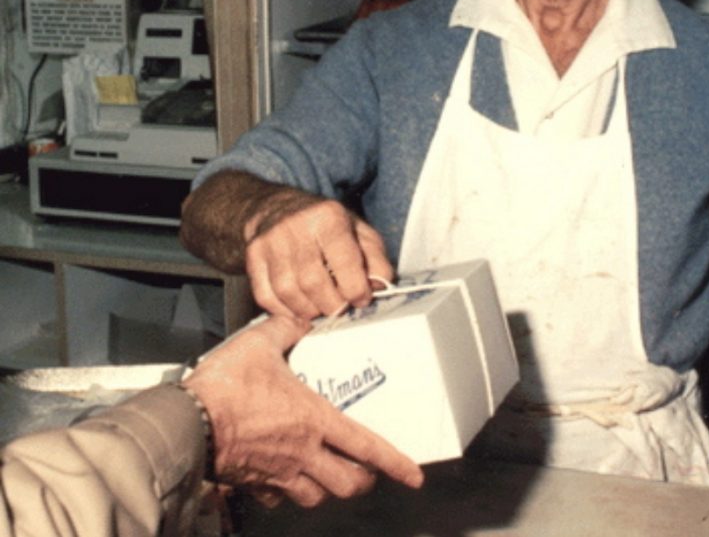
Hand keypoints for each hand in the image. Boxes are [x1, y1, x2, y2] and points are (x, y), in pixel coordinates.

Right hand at [184, 314, 423, 507]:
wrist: (185, 423)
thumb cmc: (224, 387)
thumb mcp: (259, 343)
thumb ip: (285, 329)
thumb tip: (299, 320)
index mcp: (314, 420)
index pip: (367, 447)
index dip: (395, 463)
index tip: (414, 475)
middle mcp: (302, 452)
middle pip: (348, 483)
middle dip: (364, 481)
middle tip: (368, 471)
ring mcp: (278, 473)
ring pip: (317, 497)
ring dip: (329, 490)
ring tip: (331, 475)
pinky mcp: (254, 483)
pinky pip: (279, 498)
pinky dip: (288, 493)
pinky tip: (286, 478)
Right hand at [245, 192, 393, 318]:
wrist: (279, 210)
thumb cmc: (324, 224)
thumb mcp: (359, 232)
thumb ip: (376, 260)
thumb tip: (380, 287)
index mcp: (328, 217)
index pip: (345, 263)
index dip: (357, 290)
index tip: (361, 298)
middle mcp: (295, 227)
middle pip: (314, 283)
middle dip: (333, 305)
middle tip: (341, 307)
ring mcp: (270, 242)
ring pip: (289, 293)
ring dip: (310, 310)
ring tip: (322, 306)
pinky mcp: (253, 257)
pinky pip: (267, 297)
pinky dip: (286, 310)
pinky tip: (300, 306)